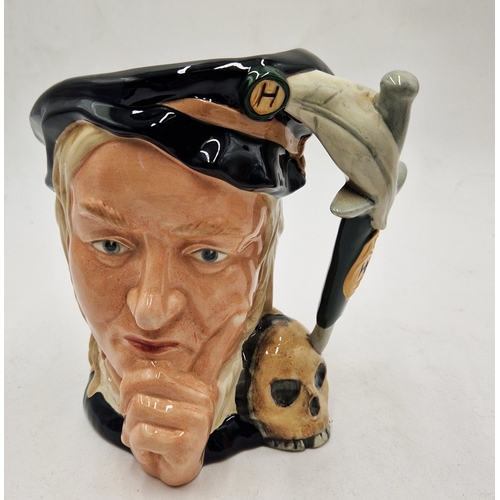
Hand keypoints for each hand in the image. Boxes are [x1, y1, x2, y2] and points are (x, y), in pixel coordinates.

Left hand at [119, 363, 216, 485]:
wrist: (178, 469)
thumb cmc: (165, 433)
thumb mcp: (153, 400)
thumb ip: (137, 378)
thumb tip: (110, 353)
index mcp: (196, 384)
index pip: (155, 368)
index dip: (131, 382)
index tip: (128, 398)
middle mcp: (202, 398)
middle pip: (145, 382)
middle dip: (127, 401)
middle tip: (130, 416)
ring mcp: (198, 420)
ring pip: (139, 408)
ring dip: (130, 426)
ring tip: (140, 435)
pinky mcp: (187, 444)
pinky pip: (142, 434)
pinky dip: (135, 443)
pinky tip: (148, 448)